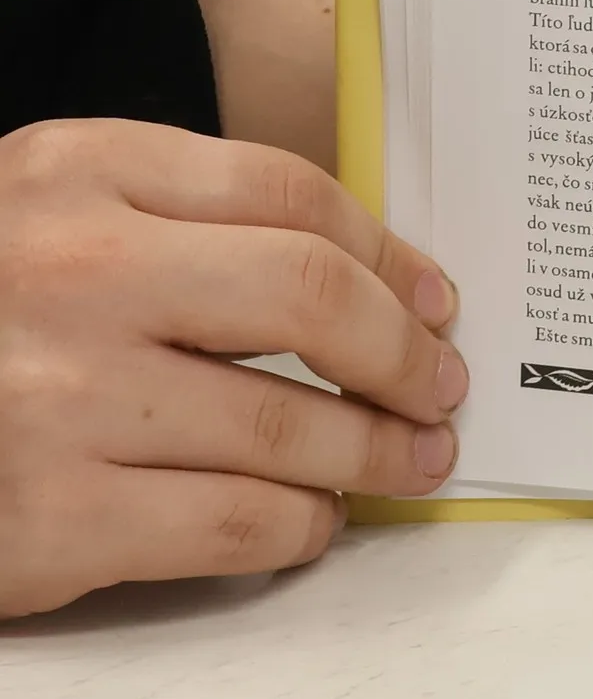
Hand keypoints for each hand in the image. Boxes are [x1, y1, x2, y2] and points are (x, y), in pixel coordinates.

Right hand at [0, 119, 466, 619]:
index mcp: (77, 172)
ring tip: (409, 457)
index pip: (289, 195)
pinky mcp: (46, 523)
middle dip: (403, 350)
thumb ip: (182, 212)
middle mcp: (71, 274)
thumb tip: (366, 270)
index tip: (434, 294)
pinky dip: (301, 526)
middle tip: (441, 383)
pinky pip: (232, 525)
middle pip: (309, 297)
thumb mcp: (50, 209)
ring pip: (287, 426)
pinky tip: (315, 517)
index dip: (389, 251)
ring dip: (375, 450)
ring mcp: (56, 401)